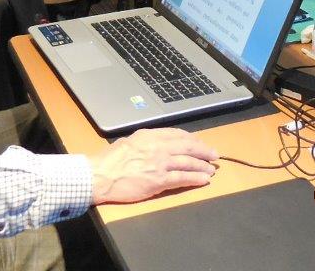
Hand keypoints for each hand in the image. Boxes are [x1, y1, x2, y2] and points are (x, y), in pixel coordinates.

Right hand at [88, 128, 217, 204]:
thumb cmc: (110, 160)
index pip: (177, 134)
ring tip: (211, 169)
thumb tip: (156, 144)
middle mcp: (158, 147)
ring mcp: (160, 163)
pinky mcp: (159, 180)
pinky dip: (195, 179)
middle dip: (203, 151)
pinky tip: (203, 180)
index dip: (192, 139)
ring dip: (203, 166)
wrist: (101, 175)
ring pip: (188, 163)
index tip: (199, 143)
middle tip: (214, 155)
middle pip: (187, 147)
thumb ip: (145, 141)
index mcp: (150, 135)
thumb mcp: (129, 141)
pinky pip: (182, 178)